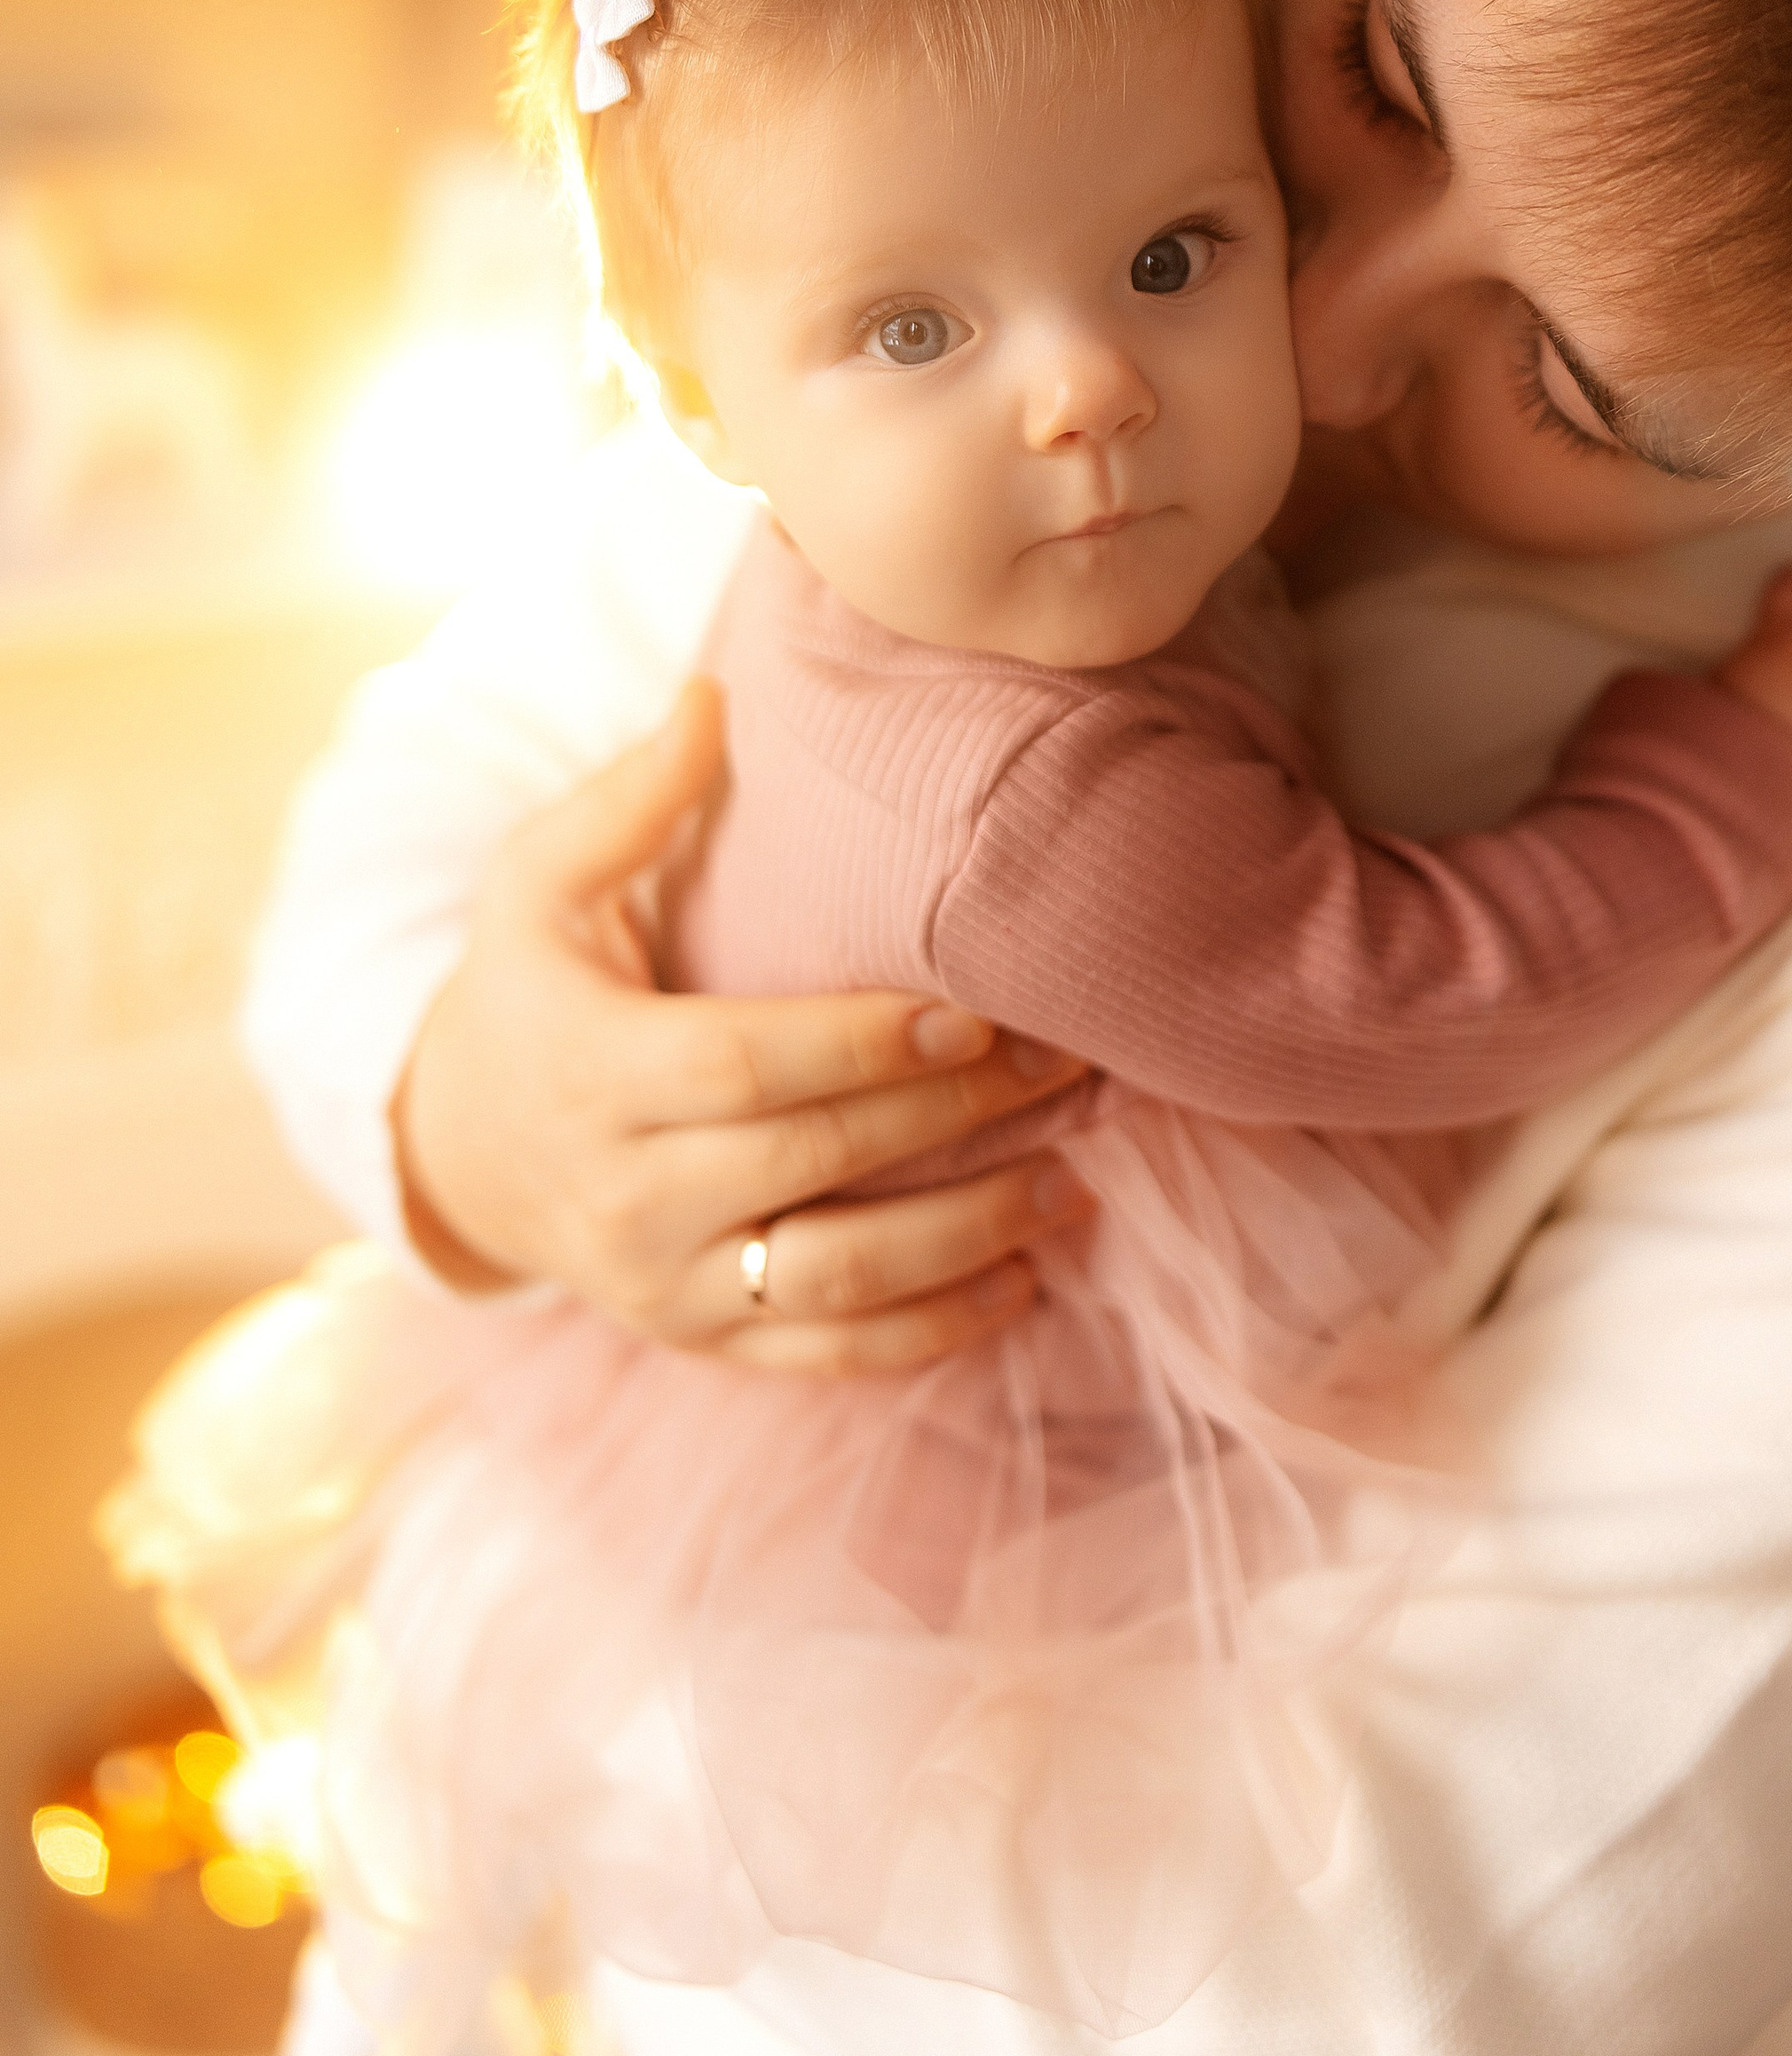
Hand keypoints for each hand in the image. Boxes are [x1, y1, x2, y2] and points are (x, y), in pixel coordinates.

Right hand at [393, 680, 1093, 1372]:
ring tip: (1071, 1185)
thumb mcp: (535, 887)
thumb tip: (714, 697)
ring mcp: (662, 1284)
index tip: (975, 1013)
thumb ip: (625, 799)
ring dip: (963, 1238)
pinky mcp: (698, 1340)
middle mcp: (624, 1195)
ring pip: (831, 1281)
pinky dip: (929, 1334)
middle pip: (809, 1163)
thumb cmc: (525, 993)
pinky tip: (1023, 1283)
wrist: (456, 1153)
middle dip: (949, 1118)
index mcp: (590, 1072)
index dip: (863, 1047)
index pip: (742, 1068)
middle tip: (1069, 1062)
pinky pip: (824, 1359)